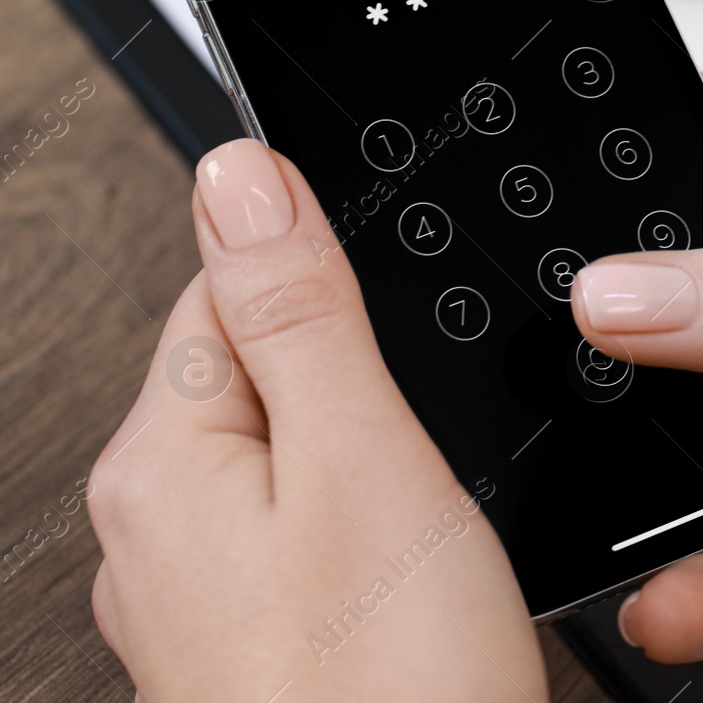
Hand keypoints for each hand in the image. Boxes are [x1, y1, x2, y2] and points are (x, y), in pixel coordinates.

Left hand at [90, 140, 543, 701]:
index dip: (332, 280)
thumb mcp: (360, 461)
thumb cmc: (387, 687)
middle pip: (265, 368)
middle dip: (358, 377)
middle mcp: (157, 524)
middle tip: (423, 451)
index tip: (400, 329)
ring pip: (299, 452)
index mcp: (164, 459)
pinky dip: (370, 521)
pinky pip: (311, 526)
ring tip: (424, 516)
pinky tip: (412, 562)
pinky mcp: (261, 632)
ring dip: (371, 453)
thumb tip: (238, 174)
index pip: (229, 284)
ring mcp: (205, 588)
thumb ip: (298, 310)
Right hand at [576, 78, 702, 676]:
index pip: (701, 144)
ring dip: (638, 473)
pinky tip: (684, 589)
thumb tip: (631, 291)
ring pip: (685, 440)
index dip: (604, 148)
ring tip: (594, 499)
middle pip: (664, 302)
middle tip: (529, 375)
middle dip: (595, 338)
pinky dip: (700, 577)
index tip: (509, 187)